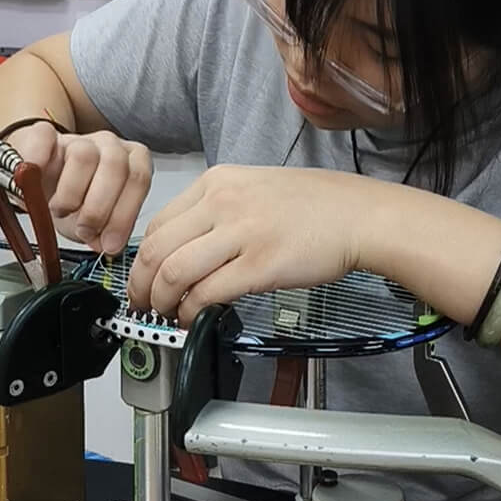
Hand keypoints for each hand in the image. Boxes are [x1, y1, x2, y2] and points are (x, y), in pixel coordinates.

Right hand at [8, 122, 151, 252]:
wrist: (42, 183)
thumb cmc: (75, 201)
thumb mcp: (95, 224)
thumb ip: (105, 232)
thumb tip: (106, 244)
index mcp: (131, 163)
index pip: (138, 180)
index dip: (124, 216)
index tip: (109, 243)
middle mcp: (110, 145)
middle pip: (115, 165)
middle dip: (99, 207)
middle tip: (84, 230)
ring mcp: (78, 137)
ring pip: (83, 156)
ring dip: (71, 193)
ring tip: (60, 211)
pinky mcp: (45, 134)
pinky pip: (44, 137)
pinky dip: (38, 158)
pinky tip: (31, 179)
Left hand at [127, 165, 362, 323]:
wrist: (358, 214)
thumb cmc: (314, 205)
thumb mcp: (253, 188)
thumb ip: (216, 211)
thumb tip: (183, 247)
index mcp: (217, 182)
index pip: (157, 223)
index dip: (142, 260)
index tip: (143, 279)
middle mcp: (223, 202)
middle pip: (157, 250)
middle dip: (141, 286)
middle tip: (144, 304)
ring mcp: (241, 232)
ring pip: (174, 272)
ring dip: (162, 302)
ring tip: (167, 314)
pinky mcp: (260, 265)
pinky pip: (208, 293)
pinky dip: (192, 312)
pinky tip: (195, 318)